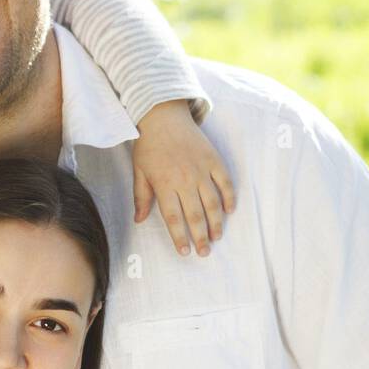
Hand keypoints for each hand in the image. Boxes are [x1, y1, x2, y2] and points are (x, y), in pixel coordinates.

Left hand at [133, 99, 235, 256]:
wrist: (163, 115)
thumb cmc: (149, 145)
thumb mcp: (139, 172)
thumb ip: (141, 197)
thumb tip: (139, 220)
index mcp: (165, 185)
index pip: (174, 219)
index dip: (180, 237)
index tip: (185, 251)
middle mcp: (185, 181)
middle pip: (195, 216)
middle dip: (200, 237)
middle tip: (204, 252)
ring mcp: (202, 170)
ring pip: (212, 203)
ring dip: (216, 223)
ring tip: (216, 237)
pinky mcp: (214, 160)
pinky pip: (225, 183)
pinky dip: (229, 198)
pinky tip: (229, 211)